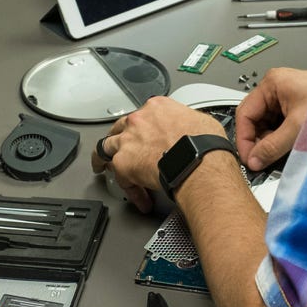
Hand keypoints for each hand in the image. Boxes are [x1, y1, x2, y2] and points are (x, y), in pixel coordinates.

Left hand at [91, 96, 228, 212]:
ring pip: (106, 148)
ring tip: (103, 166)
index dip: (143, 127)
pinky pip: (121, 179)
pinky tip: (139, 199)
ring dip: (105, 158)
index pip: (143, 115)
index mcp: (157, 107)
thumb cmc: (203, 144)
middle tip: (119, 147)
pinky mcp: (123, 163)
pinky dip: (131, 191)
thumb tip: (194, 130)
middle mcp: (139, 121)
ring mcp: (128, 141)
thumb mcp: (200, 121)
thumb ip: (188, 122)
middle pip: (119, 128)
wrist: (197, 160)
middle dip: (118, 138)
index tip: (145, 134)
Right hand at [234, 67, 306, 170]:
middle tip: (263, 162)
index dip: (244, 139)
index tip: (249, 159)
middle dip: (258, 142)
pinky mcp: (296, 106)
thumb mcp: (298, 127)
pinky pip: (280, 124)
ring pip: (268, 124)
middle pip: (255, 119)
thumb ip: (272, 146)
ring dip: (270, 142)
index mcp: (271, 84)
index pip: (244, 114)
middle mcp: (276, 87)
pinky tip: (288, 149)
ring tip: (278, 157)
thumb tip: (254, 161)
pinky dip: (281, 139)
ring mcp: (286, 96)